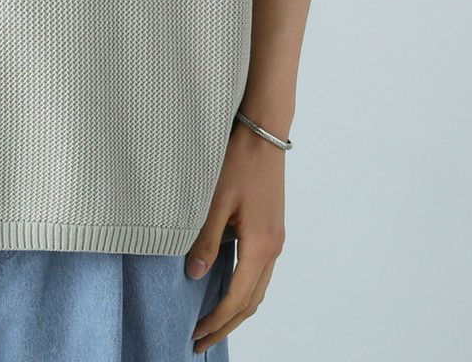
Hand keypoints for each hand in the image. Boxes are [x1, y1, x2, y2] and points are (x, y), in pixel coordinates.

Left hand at [185, 123, 285, 352]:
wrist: (263, 131)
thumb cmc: (238, 160)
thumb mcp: (215, 200)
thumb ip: (206, 240)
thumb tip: (196, 275)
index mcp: (260, 245)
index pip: (237, 298)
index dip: (216, 320)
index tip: (196, 335)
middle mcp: (273, 247)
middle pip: (251, 301)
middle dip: (226, 324)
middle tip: (200, 341)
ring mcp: (275, 238)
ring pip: (257, 288)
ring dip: (235, 309)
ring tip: (211, 322)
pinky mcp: (271, 228)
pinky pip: (259, 271)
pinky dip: (243, 289)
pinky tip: (224, 288)